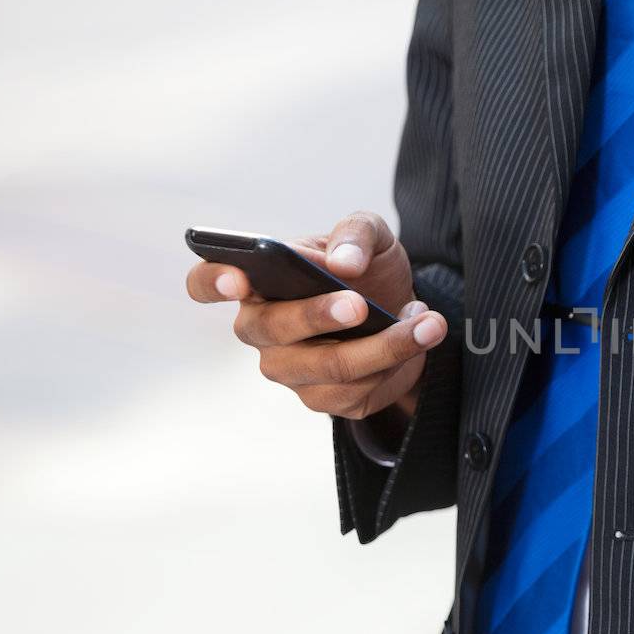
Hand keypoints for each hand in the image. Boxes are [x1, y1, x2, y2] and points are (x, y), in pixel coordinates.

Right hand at [185, 211, 447, 419]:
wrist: (402, 310)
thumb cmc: (367, 269)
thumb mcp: (371, 235)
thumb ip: (356, 233)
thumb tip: (343, 263)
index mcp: (258, 282)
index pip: (207, 283)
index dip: (215, 281)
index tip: (240, 278)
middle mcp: (262, 330)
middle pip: (271, 330)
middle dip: (318, 317)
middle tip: (360, 305)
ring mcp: (290, 370)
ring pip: (328, 367)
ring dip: (385, 345)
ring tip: (427, 321)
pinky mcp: (325, 399)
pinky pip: (358, 390)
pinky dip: (397, 361)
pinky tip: (422, 335)